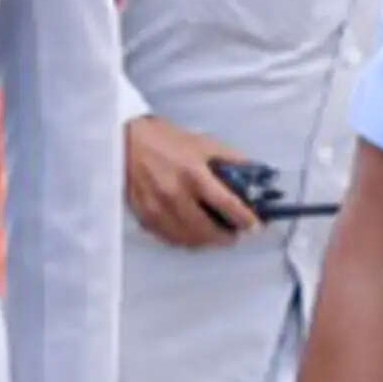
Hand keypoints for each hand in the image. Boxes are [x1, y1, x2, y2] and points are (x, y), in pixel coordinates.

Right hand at [126, 114, 259, 249]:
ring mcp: (157, 208)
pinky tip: (191, 233)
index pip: (227, 205)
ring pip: (188, 240)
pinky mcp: (144, 216)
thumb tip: (256, 174)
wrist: (126, 140)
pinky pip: (168, 238)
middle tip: (234, 234)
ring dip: (206, 241)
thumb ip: (231, 159)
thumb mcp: (203, 143)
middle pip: (208, 231)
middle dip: (226, 237)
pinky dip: (184, 239)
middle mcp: (175, 195)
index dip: (245, 219)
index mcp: (194, 174)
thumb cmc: (165, 140)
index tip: (254, 225)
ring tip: (214, 235)